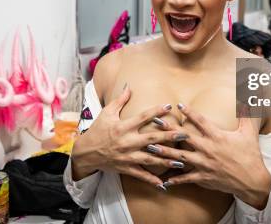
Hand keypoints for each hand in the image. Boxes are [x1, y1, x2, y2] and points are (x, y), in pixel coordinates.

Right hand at [71, 86, 185, 187]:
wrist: (86, 153)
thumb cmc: (98, 130)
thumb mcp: (107, 113)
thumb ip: (120, 100)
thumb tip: (129, 86)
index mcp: (123, 127)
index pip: (142, 117)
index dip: (156, 111)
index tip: (169, 106)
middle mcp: (127, 142)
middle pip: (151, 139)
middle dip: (169, 137)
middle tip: (184, 134)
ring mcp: (127, 156)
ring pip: (150, 159)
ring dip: (166, 160)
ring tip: (181, 161)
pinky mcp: (126, 168)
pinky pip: (141, 175)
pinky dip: (152, 180)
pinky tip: (164, 184)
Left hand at [155, 104, 270, 208]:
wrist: (252, 181)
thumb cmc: (250, 155)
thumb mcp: (250, 133)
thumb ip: (247, 115)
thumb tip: (249, 100)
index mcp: (217, 136)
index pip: (200, 121)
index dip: (189, 112)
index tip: (178, 104)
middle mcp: (208, 149)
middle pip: (184, 137)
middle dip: (169, 129)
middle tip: (155, 122)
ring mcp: (204, 164)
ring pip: (180, 157)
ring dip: (164, 152)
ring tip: (150, 148)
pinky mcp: (203, 177)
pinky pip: (186, 178)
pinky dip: (174, 179)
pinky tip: (163, 180)